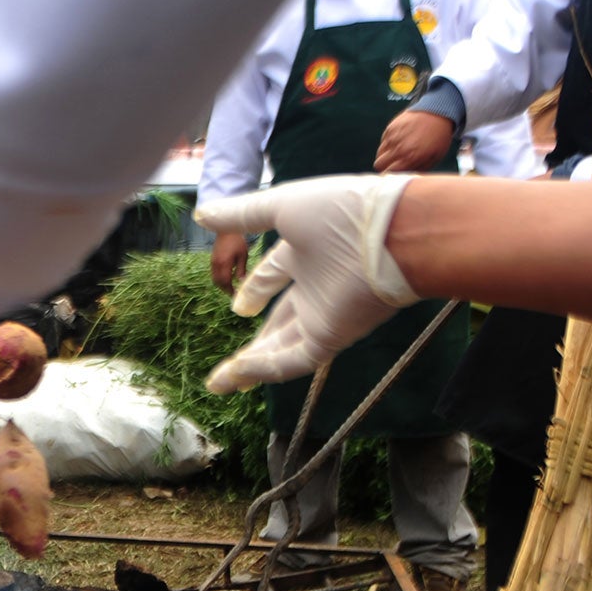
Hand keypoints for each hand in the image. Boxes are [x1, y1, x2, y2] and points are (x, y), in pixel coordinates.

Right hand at [193, 174, 419, 393]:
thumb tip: (202, 214)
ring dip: (249, 367)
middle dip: (252, 343)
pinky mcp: (330, 337)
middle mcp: (315, 286)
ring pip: (280, 348)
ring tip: (219, 384)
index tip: (238, 306)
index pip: (274, 277)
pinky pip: (291, 360)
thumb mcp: (281, 206)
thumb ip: (242, 214)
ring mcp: (322, 315)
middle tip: (228, 364)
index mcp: (306, 253)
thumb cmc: (341, 210)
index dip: (255, 292)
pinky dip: (263, 369)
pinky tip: (236, 376)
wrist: (389, 234)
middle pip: (279, 321)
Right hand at [210, 231, 249, 293]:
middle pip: (218, 282)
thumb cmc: (238, 241)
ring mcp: (213, 262)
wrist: (227, 230)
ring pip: (214, 278)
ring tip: (230, 286)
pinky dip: (219, 278)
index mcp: (224, 263)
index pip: (225, 282)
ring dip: (221, 284)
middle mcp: (216, 264)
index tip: (236, 294)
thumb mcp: (243, 255)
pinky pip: (214, 273)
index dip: (230, 290)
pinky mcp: (212, 260)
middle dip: (225, 289)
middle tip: (233, 292)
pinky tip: (227, 277)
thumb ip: (241, 269)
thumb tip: (241, 281)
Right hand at [374, 109, 456, 173]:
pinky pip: (383, 142)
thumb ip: (419, 169)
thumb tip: (406, 178)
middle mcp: (398, 148)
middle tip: (393, 165)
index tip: (393, 175)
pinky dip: (388, 144)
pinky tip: (400, 141)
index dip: (389, 176)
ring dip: (386, 156)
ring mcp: (392, 137)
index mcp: (410, 158)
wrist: (438, 112)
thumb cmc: (438, 137)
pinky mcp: (390, 128)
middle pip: (379, 165)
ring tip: (397, 153)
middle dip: (384, 167)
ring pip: (379, 154)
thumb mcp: (434, 157)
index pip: (388, 173)